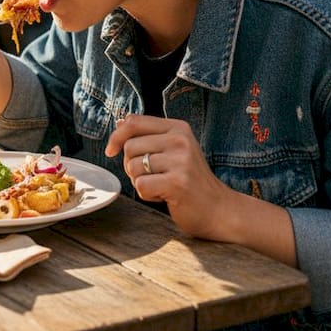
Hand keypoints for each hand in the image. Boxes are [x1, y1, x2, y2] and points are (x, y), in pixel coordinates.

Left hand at [105, 114, 235, 239]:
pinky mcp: (177, 183)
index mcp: (178, 128)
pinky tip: (165, 196)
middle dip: (132, 166)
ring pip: (133, 167)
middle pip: (129, 147)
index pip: (134, 122)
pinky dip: (147, 195)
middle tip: (153, 176)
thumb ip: (148, 136)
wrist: (220, 209)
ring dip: (141, 182)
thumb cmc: (191, 180)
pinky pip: (140, 186)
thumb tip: (119, 123)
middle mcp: (180, 140)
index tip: (111, 151)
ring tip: (162, 185)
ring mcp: (180, 161)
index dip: (116, 136)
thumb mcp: (173, 150)